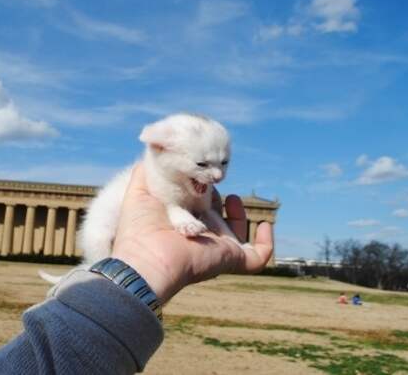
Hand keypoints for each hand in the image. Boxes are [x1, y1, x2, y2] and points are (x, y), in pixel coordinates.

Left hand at [111, 163, 273, 302]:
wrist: (146, 259)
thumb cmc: (140, 229)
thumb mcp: (140, 190)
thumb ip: (146, 170)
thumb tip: (152, 148)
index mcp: (181, 221)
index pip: (196, 206)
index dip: (201, 189)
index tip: (200, 174)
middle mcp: (201, 234)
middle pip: (217, 219)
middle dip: (219, 199)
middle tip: (214, 183)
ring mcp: (217, 248)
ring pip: (238, 236)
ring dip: (241, 217)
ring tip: (232, 199)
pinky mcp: (231, 258)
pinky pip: (259, 257)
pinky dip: (268, 243)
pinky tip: (265, 225)